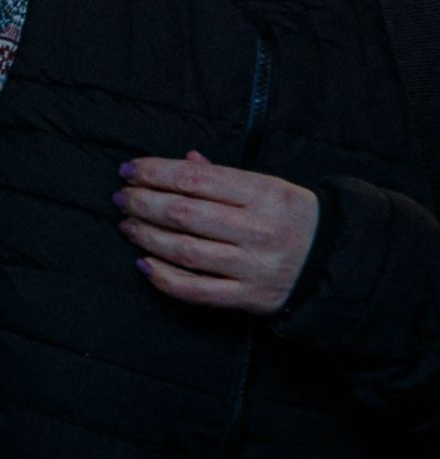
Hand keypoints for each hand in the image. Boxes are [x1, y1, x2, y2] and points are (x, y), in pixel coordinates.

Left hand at [120, 152, 318, 314]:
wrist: (337, 260)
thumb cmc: (292, 217)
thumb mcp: (269, 186)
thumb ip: (223, 175)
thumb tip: (183, 160)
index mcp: (266, 194)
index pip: (196, 180)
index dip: (154, 172)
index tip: (129, 169)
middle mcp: (260, 230)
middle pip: (184, 215)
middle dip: (143, 203)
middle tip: (122, 197)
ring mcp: (254, 267)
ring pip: (185, 251)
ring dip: (147, 236)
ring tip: (127, 224)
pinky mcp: (250, 298)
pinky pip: (196, 290)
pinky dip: (164, 278)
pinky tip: (144, 263)